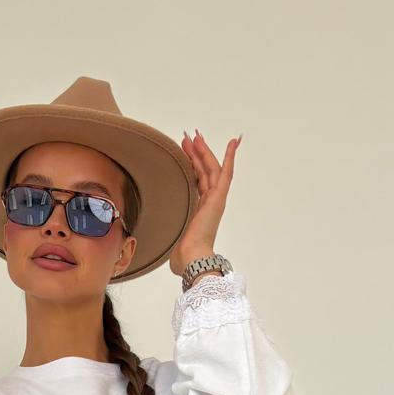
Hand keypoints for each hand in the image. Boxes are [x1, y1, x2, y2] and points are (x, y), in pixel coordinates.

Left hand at [170, 131, 240, 274]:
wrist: (191, 259)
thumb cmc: (182, 256)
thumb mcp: (172, 238)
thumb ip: (170, 235)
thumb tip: (160, 243)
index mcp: (199, 211)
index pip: (198, 182)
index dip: (193, 166)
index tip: (187, 151)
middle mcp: (209, 203)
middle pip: (204, 172)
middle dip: (196, 153)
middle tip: (188, 137)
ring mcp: (215, 200)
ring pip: (212, 169)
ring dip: (204, 151)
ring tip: (194, 135)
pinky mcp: (218, 198)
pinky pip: (226, 173)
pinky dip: (230, 157)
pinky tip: (234, 142)